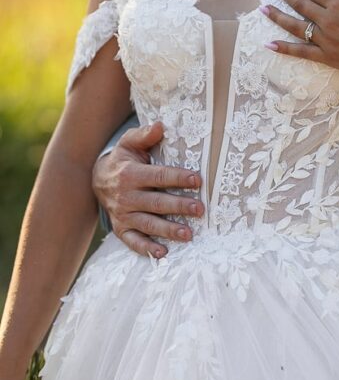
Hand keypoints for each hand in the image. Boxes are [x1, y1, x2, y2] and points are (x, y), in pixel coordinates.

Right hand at [92, 121, 203, 257]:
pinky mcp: (122, 229)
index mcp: (130, 174)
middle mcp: (126, 196)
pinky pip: (134, 242)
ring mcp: (123, 215)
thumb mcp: (130, 142)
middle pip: (156, 203)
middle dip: (179, 207)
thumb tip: (160, 125)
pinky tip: (163, 253)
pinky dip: (147, 249)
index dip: (178, 178)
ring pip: (148, 224)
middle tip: (200, 209)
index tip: (198, 180)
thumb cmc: (124, 158)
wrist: (98, 179)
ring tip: (189, 234)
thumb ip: (145, 135)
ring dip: (169, 230)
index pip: (158, 177)